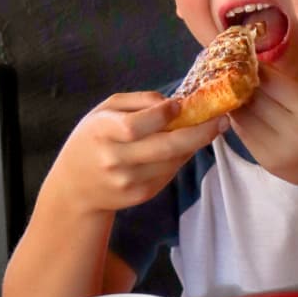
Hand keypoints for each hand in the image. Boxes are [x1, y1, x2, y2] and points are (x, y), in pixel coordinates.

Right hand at [47, 91, 226, 215]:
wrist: (76, 187)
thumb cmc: (93, 138)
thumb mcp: (105, 110)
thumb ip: (138, 101)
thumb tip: (175, 103)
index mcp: (103, 132)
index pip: (136, 126)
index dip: (162, 115)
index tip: (180, 104)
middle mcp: (115, 160)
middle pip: (165, 148)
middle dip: (199, 133)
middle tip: (221, 120)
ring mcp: (129, 181)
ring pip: (173, 161)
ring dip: (193, 145)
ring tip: (204, 129)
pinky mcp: (141, 195)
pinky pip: (169, 173)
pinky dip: (180, 159)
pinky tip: (181, 148)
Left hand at [230, 68, 297, 188]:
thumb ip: (285, 87)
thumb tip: (251, 67)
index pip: (272, 83)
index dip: (254, 69)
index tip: (244, 60)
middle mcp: (295, 131)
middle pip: (254, 100)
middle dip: (239, 85)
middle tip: (231, 74)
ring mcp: (278, 150)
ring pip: (243, 118)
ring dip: (234, 103)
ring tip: (230, 91)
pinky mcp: (266, 162)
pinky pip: (243, 135)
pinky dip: (238, 121)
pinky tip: (239, 112)